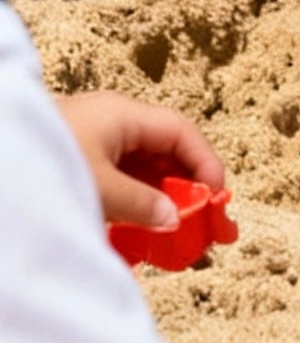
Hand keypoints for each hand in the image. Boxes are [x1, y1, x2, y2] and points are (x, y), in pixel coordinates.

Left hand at [57, 91, 227, 229]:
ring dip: (159, 195)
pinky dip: (135, 199)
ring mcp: (95, 142)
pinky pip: (120, 178)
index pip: (179, 132)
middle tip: (201, 218)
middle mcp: (113, 123)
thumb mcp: (98, 187)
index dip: (204, 162)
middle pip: (164, 149)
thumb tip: (172, 218)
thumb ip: (140, 203)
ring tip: (173, 228)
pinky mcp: (80, 161)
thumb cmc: (40, 161)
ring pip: (142, 167)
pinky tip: (139, 224)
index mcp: (122, 115)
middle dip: (186, 183)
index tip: (216, 195)